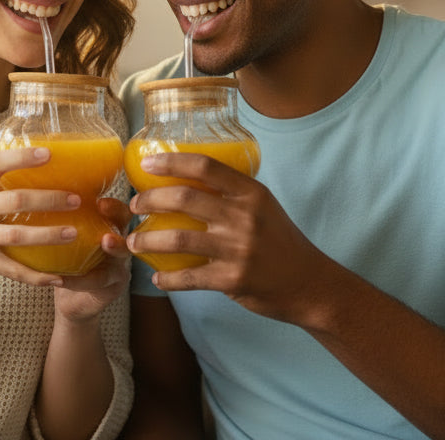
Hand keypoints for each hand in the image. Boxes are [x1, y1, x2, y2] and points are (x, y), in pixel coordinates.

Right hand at [0, 146, 78, 288]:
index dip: (22, 157)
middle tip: (76, 199)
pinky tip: (57, 277)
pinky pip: (13, 270)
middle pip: (16, 200)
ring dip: (49, 235)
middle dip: (50, 199)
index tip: (49, 154)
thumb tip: (37, 162)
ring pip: (18, 236)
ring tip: (73, 232)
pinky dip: (36, 276)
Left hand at [53, 198, 131, 321]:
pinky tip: (61, 279)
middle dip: (119, 217)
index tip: (99, 200)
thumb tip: (31, 197)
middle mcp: (119, 243)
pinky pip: (99, 280)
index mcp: (107, 227)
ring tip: (105, 241)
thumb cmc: (64, 262)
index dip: (112, 205)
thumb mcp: (63, 240)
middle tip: (106, 211)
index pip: (116, 209)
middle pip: (127, 223)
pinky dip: (79, 280)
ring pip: (122, 254)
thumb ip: (59, 222)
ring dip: (115, 246)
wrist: (70, 301)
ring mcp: (120, 266)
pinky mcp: (114, 286)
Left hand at [126, 152, 325, 322]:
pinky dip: (168, 279)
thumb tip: (189, 179)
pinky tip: (158, 278)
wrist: (310, 284)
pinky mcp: (232, 279)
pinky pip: (188, 277)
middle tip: (134, 206)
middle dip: (150, 200)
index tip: (147, 163)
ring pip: (178, 239)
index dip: (172, 161)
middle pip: (184, 198)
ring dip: (148, 240)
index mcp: (251, 193)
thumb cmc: (281, 241)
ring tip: (133, 242)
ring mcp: (238, 249)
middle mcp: (244, 217)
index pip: (205, 166)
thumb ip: (234, 194)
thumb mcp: (264, 207)